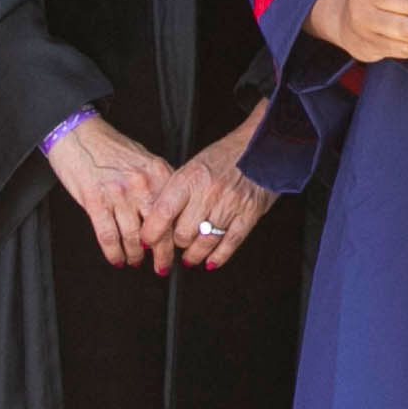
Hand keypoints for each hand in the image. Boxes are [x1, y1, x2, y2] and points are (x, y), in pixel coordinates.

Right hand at [45, 116, 173, 267]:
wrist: (78, 134)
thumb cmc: (111, 148)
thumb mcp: (146, 160)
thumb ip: (160, 184)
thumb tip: (173, 213)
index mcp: (158, 174)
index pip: (176, 214)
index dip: (178, 236)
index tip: (179, 249)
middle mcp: (142, 185)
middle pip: (159, 231)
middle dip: (162, 255)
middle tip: (162, 267)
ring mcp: (118, 194)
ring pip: (133, 237)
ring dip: (136, 255)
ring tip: (136, 262)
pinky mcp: (95, 201)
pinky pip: (108, 236)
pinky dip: (114, 253)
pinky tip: (117, 259)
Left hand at [139, 105, 275, 273]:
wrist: (260, 146)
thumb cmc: (225, 156)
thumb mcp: (193, 166)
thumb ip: (177, 191)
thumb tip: (158, 219)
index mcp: (190, 178)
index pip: (163, 213)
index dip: (152, 233)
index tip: (146, 241)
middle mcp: (208, 192)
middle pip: (183, 233)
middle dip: (176, 244)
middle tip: (175, 244)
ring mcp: (230, 204)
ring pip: (205, 242)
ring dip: (194, 255)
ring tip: (190, 258)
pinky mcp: (249, 213)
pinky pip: (231, 242)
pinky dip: (219, 256)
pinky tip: (211, 262)